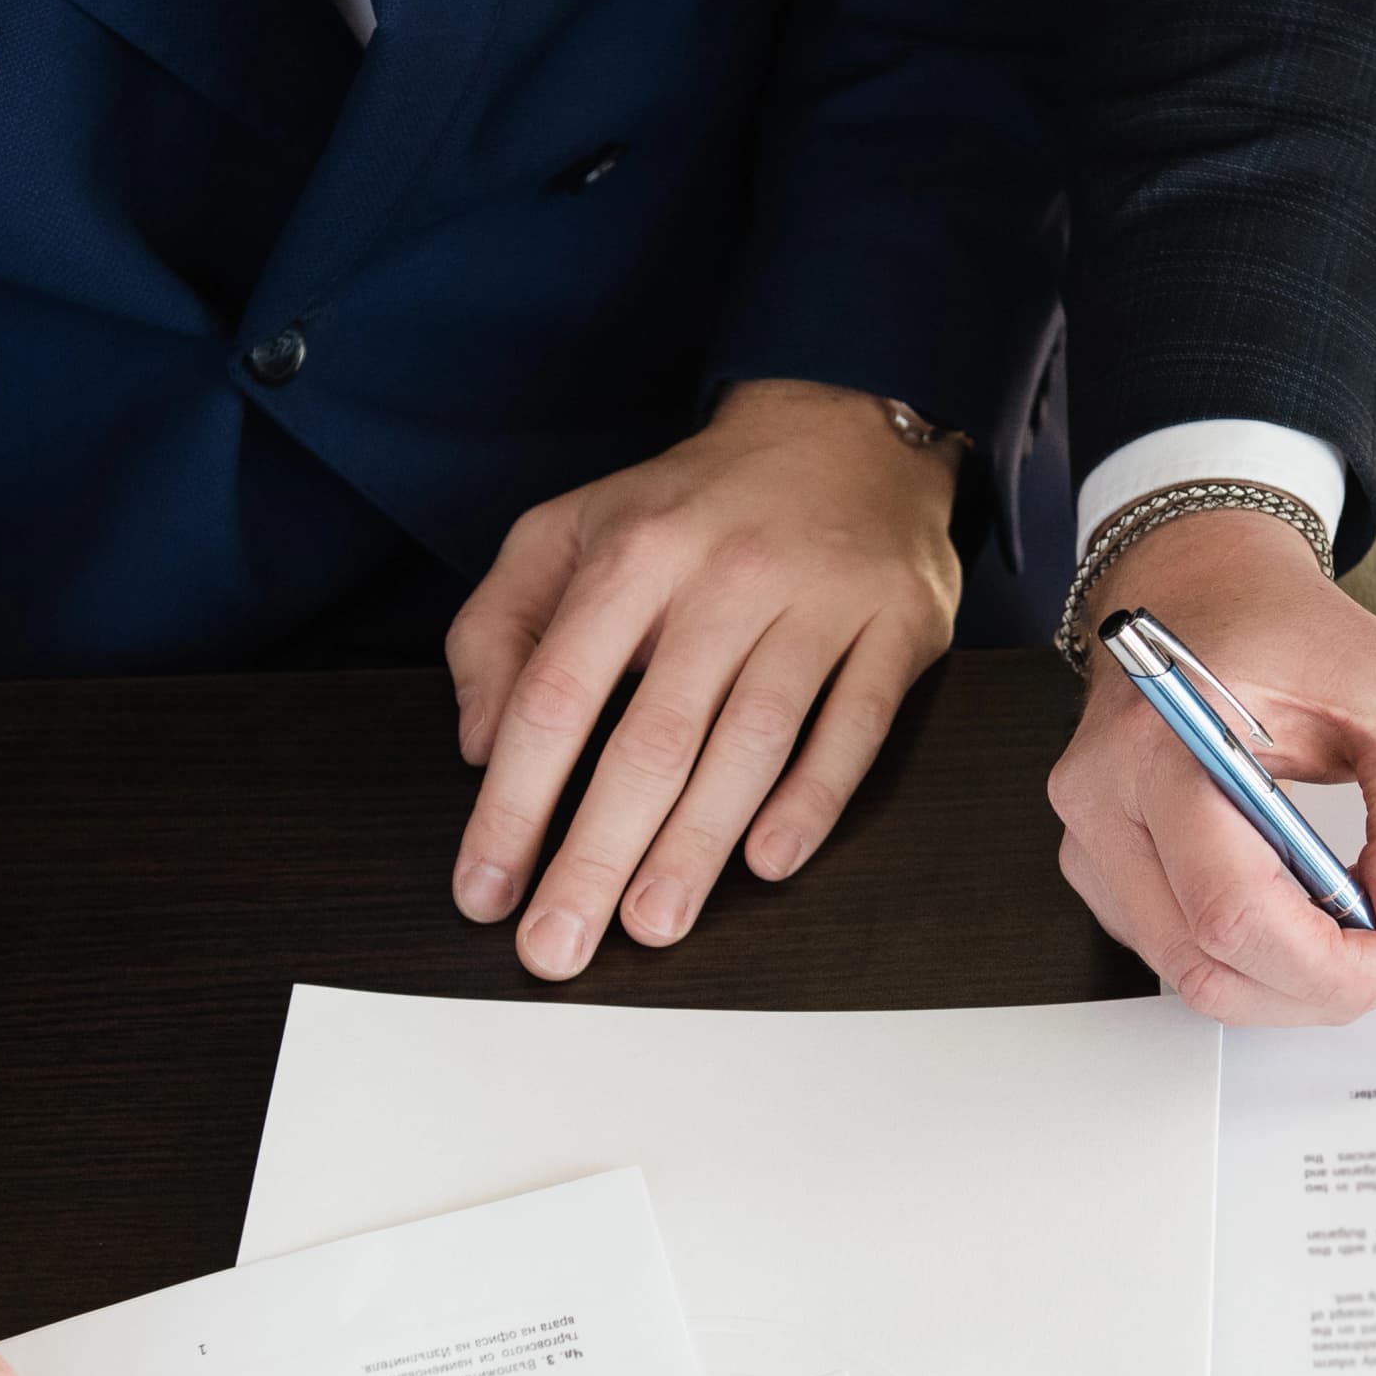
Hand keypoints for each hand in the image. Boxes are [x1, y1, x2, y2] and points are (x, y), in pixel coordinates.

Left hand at [446, 379, 962, 977]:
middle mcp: (725, 577)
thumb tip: (478, 742)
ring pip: (751, 741)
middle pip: (652, 737)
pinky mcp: (897, 626)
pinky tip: (770, 862)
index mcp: (633, 554)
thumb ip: (499, 625)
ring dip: (696, 846)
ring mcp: (818, 602)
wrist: (846, 428)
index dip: (513, 802)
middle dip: (596, 855)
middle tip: (559, 947)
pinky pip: (856, 724)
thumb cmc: (694, 506)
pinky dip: (814, 798)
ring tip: (652, 925)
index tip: (486, 888)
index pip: (556, 694)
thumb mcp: (568, 529)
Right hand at [1046, 508, 1375, 1022]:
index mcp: (1160, 742)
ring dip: (1285, 981)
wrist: (1204, 588)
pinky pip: (1176, 952)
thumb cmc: (1279, 627)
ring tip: (1349, 926)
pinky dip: (1252, 959)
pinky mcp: (1101, 867)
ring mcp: (1090, 840)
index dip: (1329, 966)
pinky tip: (1299, 913)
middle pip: (1205, 963)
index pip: (1234, 910)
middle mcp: (1104, 799)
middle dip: (1316, 989)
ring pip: (1188, 974)